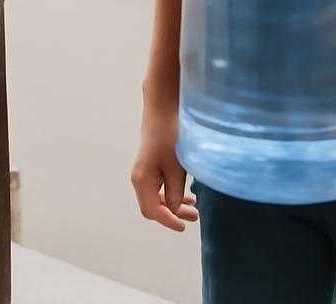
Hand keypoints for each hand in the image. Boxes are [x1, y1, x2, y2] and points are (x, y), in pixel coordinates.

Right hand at [130, 109, 198, 232]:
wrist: (163, 109)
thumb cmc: (169, 136)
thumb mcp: (175, 166)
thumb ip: (175, 191)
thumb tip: (175, 211)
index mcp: (142, 180)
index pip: (153, 210)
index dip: (168, 221)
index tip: (184, 226)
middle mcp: (140, 178)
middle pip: (154, 206)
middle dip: (173, 214)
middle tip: (195, 216)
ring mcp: (146, 172)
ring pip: (158, 197)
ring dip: (175, 204)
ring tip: (195, 207)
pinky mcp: (153, 166)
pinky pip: (161, 187)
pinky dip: (173, 193)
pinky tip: (188, 194)